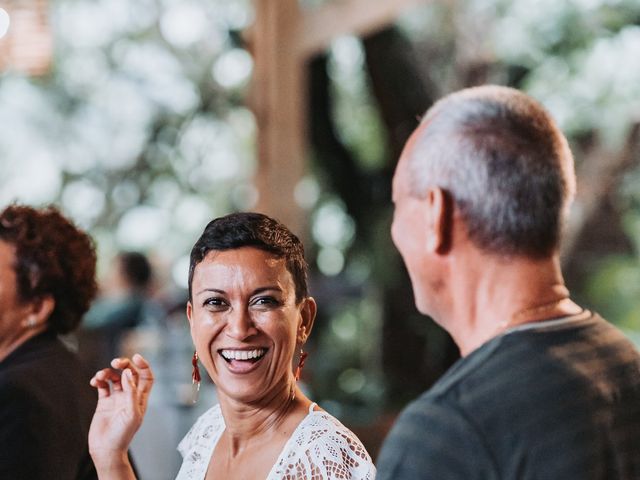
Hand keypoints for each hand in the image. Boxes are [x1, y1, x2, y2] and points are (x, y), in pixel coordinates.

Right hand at [88, 354, 153, 473]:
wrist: (106, 450)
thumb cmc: (123, 435)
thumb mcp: (132, 413)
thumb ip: (131, 392)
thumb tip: (128, 373)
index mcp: (140, 398)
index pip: (146, 376)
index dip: (143, 365)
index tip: (135, 357)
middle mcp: (129, 396)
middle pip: (130, 373)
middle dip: (124, 364)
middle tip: (115, 362)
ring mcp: (116, 399)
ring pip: (114, 378)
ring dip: (108, 372)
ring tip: (100, 375)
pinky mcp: (104, 403)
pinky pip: (102, 386)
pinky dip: (98, 380)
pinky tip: (94, 381)